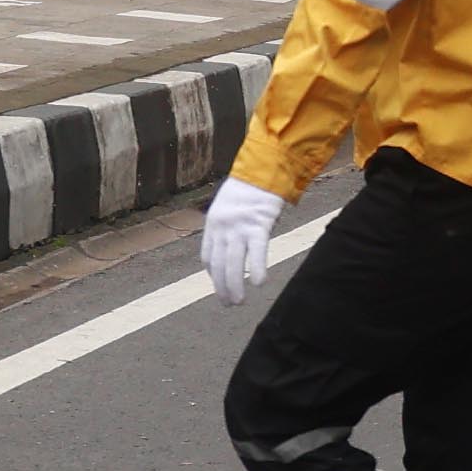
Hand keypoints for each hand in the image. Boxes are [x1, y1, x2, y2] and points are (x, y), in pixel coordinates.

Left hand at [199, 175, 291, 305]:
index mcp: (213, 223)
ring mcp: (239, 226)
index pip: (208, 256)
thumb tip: (231, 243)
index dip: (213, 275)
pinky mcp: (258, 224)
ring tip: (238, 301)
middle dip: (222, 287)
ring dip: (235, 285)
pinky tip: (258, 283)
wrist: (263, 167)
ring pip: (233, 262)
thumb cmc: (250, 186)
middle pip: (218, 263)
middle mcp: (222, 227)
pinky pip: (257, 251)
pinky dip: (256, 268)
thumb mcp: (229, 204)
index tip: (219, 286)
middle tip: (228, 303)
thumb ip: (227, 224)